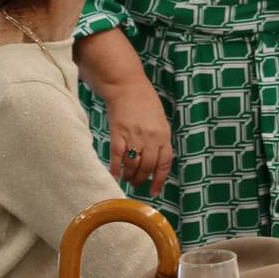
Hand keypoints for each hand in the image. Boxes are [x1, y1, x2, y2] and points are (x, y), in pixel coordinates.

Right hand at [104, 77, 173, 196]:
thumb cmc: (145, 102)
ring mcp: (134, 136)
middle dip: (142, 179)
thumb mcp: (160, 120)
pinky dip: (115, 168)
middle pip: (147, 166)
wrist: (127, 86)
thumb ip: (159, 139)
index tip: (154, 191)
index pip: (165, 162)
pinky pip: (117, 156)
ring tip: (126, 179)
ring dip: (129, 175)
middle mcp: (151, 138)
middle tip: (136, 184)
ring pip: (133, 164)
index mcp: (164, 134)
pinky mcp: (118, 133)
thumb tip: (155, 160)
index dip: (159, 179)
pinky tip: (113, 175)